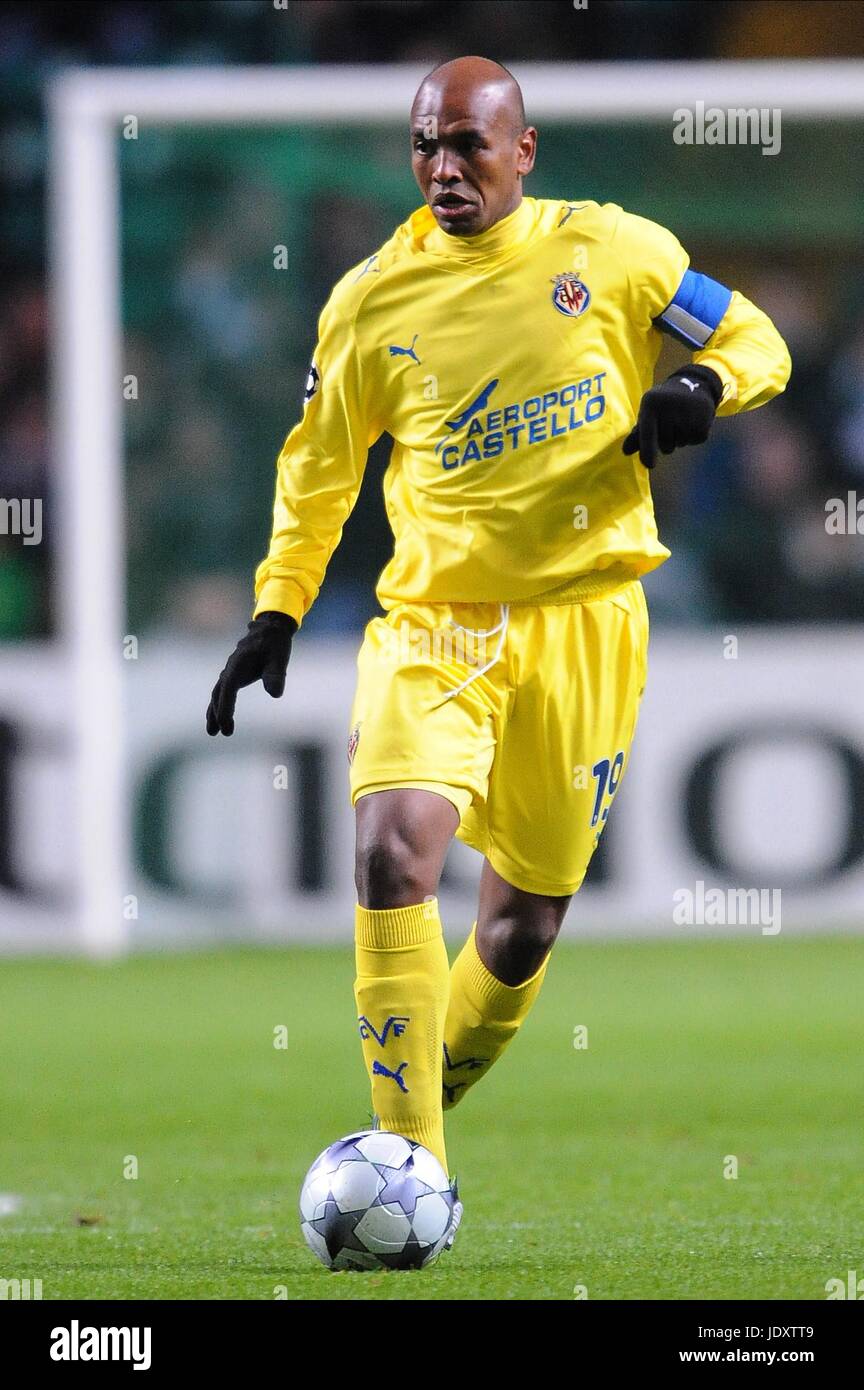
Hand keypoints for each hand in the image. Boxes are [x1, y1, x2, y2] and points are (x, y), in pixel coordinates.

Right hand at [206, 611, 297, 736]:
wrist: (270, 629)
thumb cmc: (275, 644)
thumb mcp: (279, 658)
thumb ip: (276, 675)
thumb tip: (275, 694)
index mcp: (238, 664)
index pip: (228, 688)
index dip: (225, 706)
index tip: (225, 723)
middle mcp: (230, 668)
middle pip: (218, 693)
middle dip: (217, 713)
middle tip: (219, 733)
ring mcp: (230, 672)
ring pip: (217, 693)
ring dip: (214, 712)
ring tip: (213, 732)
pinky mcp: (234, 675)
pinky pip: (222, 692)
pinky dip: (219, 705)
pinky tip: (221, 719)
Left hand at [622, 365, 722, 468]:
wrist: (694, 385)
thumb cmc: (664, 404)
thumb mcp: (649, 412)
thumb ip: (638, 433)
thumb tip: (625, 451)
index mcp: (651, 403)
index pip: (647, 433)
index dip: (648, 450)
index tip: (649, 465)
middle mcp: (669, 407)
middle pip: (665, 445)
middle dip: (666, 442)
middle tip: (671, 423)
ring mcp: (688, 414)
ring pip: (679, 444)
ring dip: (679, 438)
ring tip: (682, 420)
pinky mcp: (703, 421)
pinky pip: (694, 441)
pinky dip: (693, 437)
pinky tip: (693, 421)